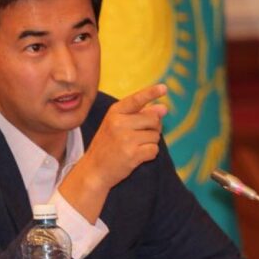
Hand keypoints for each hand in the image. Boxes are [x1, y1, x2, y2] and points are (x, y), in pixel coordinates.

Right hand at [59, 84, 167, 222]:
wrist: (94, 170)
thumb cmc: (108, 145)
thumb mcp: (117, 125)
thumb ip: (138, 114)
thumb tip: (163, 108)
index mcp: (115, 112)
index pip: (136, 100)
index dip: (151, 93)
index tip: (164, 88)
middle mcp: (119, 123)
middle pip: (153, 119)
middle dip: (153, 127)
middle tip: (140, 135)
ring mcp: (125, 139)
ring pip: (155, 135)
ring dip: (150, 142)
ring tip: (134, 147)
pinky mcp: (132, 154)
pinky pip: (154, 150)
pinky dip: (149, 154)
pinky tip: (137, 156)